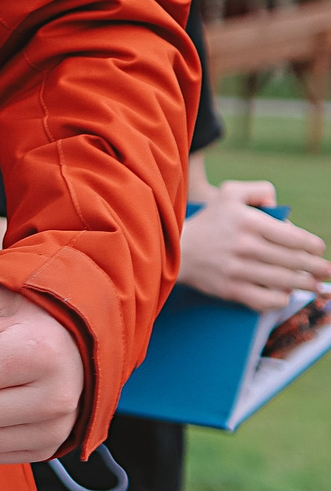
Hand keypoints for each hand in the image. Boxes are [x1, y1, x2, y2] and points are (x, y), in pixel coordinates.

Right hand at [179, 180, 330, 311]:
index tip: (319, 249)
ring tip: (315, 286)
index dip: (314, 246)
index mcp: (250, 223)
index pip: (296, 238)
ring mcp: (239, 270)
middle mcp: (246, 246)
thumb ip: (259, 191)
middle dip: (317, 268)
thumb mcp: (230, 193)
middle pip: (295, 261)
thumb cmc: (208, 221)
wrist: (175, 249)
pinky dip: (280, 299)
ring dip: (306, 285)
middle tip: (326, 270)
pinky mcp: (231, 289)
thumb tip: (279, 208)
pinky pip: (266, 300)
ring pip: (285, 282)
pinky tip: (285, 295)